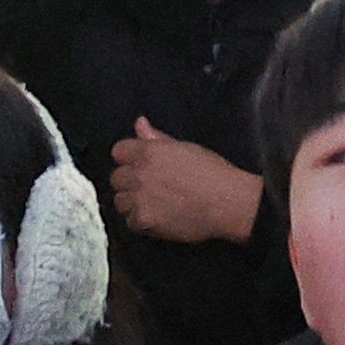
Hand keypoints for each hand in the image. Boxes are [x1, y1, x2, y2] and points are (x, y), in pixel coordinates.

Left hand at [103, 118, 263, 245]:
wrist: (228, 203)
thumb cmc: (214, 173)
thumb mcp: (186, 148)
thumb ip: (157, 138)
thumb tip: (140, 123)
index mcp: (148, 152)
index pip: (118, 152)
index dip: (129, 159)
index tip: (141, 166)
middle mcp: (139, 174)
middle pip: (116, 178)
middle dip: (130, 182)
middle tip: (150, 187)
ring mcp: (140, 198)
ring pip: (120, 201)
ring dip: (132, 203)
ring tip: (153, 204)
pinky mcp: (144, 220)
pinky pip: (130, 222)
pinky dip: (141, 222)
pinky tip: (159, 217)